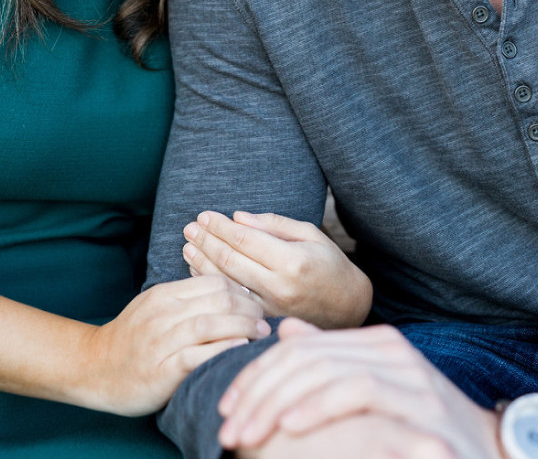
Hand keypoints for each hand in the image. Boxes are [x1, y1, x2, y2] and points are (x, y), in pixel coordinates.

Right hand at [79, 275, 269, 415]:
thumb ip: (186, 298)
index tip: (257, 301)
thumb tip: (229, 292)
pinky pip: (198, 354)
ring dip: (243, 326)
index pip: (214, 281)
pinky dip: (223, 349)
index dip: (242, 290)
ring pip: (212, 322)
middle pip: (218, 298)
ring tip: (261, 333)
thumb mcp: (155, 307)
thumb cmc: (132, 339)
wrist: (94, 368)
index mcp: (165, 294)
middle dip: (249, 307)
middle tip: (266, 318)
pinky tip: (240, 349)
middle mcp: (164, 312)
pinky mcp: (162, 369)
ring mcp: (162, 339)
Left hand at [181, 211, 371, 328]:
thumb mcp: (310, 234)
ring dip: (203, 263)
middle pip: (231, 261)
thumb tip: (238, 217)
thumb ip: (273, 224)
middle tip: (189, 228)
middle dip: (206, 241)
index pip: (245, 240)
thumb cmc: (330, 264)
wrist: (349, 307)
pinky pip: (232, 301)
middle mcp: (280, 287)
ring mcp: (271, 308)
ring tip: (188, 246)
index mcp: (292, 261)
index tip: (204, 216)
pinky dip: (214, 285)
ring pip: (227, 283)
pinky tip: (200, 272)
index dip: (221, 227)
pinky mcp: (266, 322)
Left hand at [218, 318, 499, 456]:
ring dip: (278, 405)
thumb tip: (285, 333)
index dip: (257, 375)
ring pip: (328, 371)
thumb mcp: (371, 396)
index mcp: (375, 343)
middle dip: (258, 392)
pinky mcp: (422, 408)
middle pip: (308, 357)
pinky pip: (361, 393)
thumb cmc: (421, 433)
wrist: (490, 455)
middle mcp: (391, 350)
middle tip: (227, 429)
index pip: (301, 346)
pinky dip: (320, 407)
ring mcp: (410, 377)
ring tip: (247, 435)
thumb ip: (330, 364)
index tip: (226, 409)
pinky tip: (291, 425)